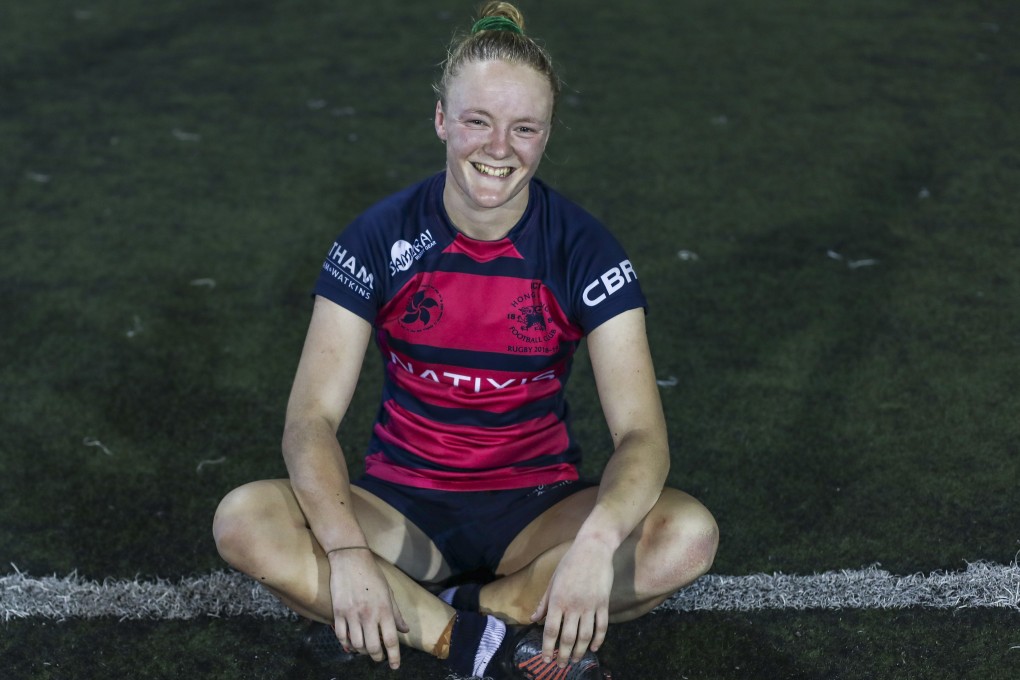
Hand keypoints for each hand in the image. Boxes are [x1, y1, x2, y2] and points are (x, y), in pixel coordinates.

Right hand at [328, 547, 408, 668]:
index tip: (395, 666)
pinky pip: (341, 636)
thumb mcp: (389, 592)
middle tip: (379, 658)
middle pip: (373, 647)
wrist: (351, 559)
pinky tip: (351, 644)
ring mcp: (352, 614)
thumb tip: (405, 630)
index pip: (390, 640)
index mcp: (384, 610)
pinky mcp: (338, 612)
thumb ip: (396, 613)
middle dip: (377, 657)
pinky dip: (346, 644)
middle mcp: (369, 615)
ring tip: (366, 650)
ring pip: (357, 645)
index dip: (394, 656)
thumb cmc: (373, 574)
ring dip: (362, 651)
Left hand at [531, 539, 613, 667]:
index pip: (551, 630)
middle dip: (562, 655)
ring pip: (586, 636)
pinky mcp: (604, 604)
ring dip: (579, 651)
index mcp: (557, 600)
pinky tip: (594, 648)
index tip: (546, 659)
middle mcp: (573, 606)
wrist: (593, 548)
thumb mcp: (552, 580)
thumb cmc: (569, 562)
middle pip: (567, 638)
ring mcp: (590, 606)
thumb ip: (544, 602)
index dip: (548, 648)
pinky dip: (599, 640)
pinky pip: (602, 627)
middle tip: (560, 666)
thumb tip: (534, 619)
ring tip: (575, 659)